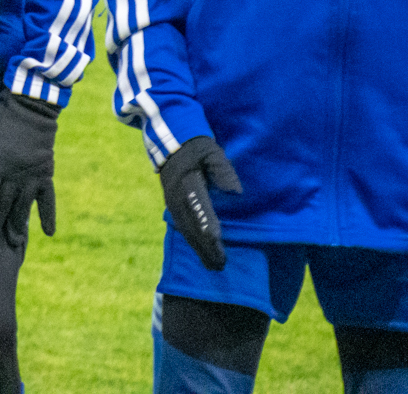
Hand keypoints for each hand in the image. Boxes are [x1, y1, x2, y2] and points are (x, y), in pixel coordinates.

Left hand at [0, 91, 59, 248]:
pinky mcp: (45, 174)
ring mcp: (32, 176)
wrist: (34, 108)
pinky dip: (48, 215)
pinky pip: (48, 199)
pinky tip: (48, 233)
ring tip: (13, 243)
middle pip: (3, 206)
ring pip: (23, 207)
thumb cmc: (2, 116)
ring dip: (17, 226)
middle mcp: (15, 174)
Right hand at [160, 135, 241, 270]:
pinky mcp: (171, 204)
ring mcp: (172, 202)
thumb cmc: (198, 147)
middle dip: (205, 249)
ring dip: (198, 248)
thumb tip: (236, 193)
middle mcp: (177, 198)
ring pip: (185, 230)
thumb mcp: (213, 152)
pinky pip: (181, 226)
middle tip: (219, 266)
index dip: (210, 233)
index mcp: (188, 185)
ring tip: (211, 264)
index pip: (201, 214)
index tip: (220, 249)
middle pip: (192, 228)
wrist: (171, 141)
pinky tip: (199, 249)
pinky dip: (191, 240)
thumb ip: (224, 171)